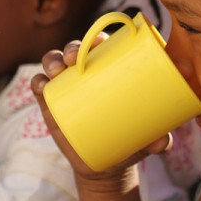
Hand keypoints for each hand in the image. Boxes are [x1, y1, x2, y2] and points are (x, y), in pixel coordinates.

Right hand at [31, 32, 172, 181]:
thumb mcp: (145, 138)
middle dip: (72, 48)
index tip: (98, 42)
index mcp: (110, 69)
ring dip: (51, 60)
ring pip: (54, 63)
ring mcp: (66, 86)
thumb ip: (159, 140)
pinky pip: (40, 86)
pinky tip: (40, 83)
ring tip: (55, 70)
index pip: (102, 46)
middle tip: (74, 59)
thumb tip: (164, 142)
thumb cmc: (130, 140)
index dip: (97, 37)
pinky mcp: (51, 103)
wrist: (105, 163)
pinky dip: (37, 81)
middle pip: (76, 50)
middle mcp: (86, 72)